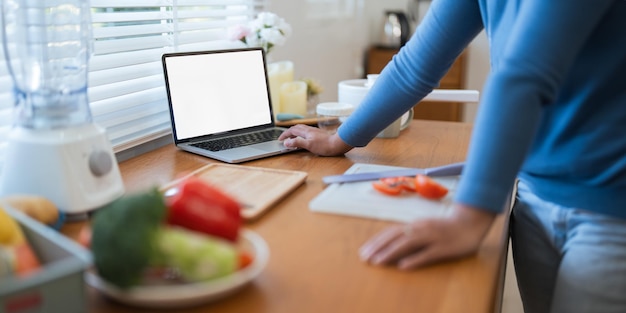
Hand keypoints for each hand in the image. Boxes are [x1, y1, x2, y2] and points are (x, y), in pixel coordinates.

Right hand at [278, 124, 352, 155]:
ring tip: (292, 136)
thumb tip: (287, 142)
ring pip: (301, 128)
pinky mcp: (318, 134)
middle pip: (296, 127)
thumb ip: (297, 142)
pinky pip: (306, 130)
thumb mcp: (308, 145)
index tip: (280, 140)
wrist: (337, 144)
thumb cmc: (324, 146)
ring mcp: (314, 131)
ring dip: (295, 131)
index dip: (285, 135)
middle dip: (288, 132)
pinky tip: (303, 137)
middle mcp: (309, 129)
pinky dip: (301, 133)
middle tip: (284, 137)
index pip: (292, 130)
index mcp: (306, 131)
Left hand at [359, 204, 495, 269]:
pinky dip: (414, 259)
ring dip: (390, 252)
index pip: (391, 232)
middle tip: (365, 259)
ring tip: (378, 262)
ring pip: (408, 244)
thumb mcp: (425, 228)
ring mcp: (432, 237)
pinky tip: (403, 266)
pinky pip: (427, 254)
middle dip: (378, 247)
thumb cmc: (445, 228)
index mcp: (415, 225)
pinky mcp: (444, 247)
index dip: (376, 241)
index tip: (364, 251)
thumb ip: (410, 234)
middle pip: (395, 237)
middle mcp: (421, 228)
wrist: (470, 223)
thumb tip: (391, 245)